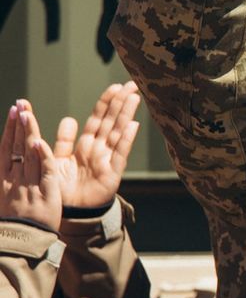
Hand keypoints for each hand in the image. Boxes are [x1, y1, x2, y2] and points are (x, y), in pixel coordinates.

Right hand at [1, 101, 61, 229]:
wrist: (19, 246)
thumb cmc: (12, 223)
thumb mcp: (3, 197)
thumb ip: (7, 174)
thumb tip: (7, 157)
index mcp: (1, 179)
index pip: (6, 148)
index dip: (10, 129)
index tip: (14, 111)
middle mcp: (12, 179)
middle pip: (15, 147)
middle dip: (18, 124)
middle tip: (21, 104)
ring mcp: (27, 186)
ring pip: (28, 155)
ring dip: (28, 133)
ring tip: (27, 113)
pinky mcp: (43, 195)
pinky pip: (42, 172)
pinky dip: (40, 157)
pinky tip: (39, 142)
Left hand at [48, 82, 140, 210]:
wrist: (70, 213)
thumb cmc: (65, 188)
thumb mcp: (58, 160)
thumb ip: (64, 140)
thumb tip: (69, 119)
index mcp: (86, 145)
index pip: (98, 119)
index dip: (106, 103)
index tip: (115, 87)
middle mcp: (99, 150)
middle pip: (111, 121)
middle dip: (121, 102)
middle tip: (131, 84)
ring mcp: (107, 160)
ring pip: (117, 132)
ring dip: (126, 114)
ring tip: (134, 97)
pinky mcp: (112, 174)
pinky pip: (120, 154)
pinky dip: (126, 140)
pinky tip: (133, 125)